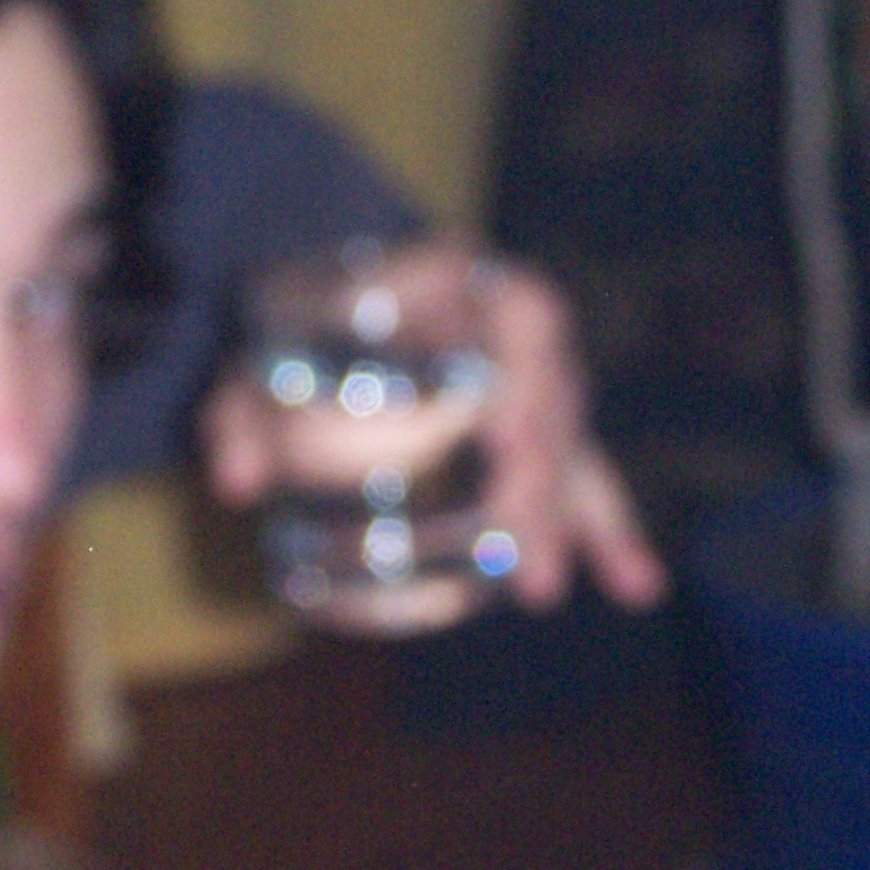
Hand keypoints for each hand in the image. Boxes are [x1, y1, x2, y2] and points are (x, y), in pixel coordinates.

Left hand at [200, 240, 665, 622]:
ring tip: (542, 590)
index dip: (527, 371)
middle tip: (519, 548)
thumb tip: (233, 482)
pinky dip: (602, 532)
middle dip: (541, 478)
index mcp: (452, 279)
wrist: (319, 313)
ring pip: (572, 443)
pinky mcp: (531, 432)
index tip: (508, 438)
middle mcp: (505, 324)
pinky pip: (580, 478)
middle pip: (553, 394)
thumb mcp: (251, 361)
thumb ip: (235, 415)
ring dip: (572, 519)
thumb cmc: (290, 332)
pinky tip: (636, 586)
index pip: (520, 308)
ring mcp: (526, 378)